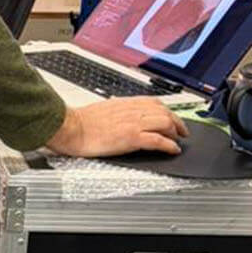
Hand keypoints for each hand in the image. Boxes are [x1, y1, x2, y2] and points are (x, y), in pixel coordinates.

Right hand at [46, 97, 188, 157]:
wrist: (70, 128)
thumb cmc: (80, 122)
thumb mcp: (102, 110)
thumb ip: (117, 112)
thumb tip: (123, 117)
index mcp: (124, 103)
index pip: (153, 102)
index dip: (167, 111)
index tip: (171, 118)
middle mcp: (131, 111)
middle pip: (164, 111)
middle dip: (176, 121)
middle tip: (181, 131)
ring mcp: (132, 124)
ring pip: (165, 122)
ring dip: (175, 132)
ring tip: (177, 140)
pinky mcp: (131, 137)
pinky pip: (158, 140)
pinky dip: (169, 145)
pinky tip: (173, 149)